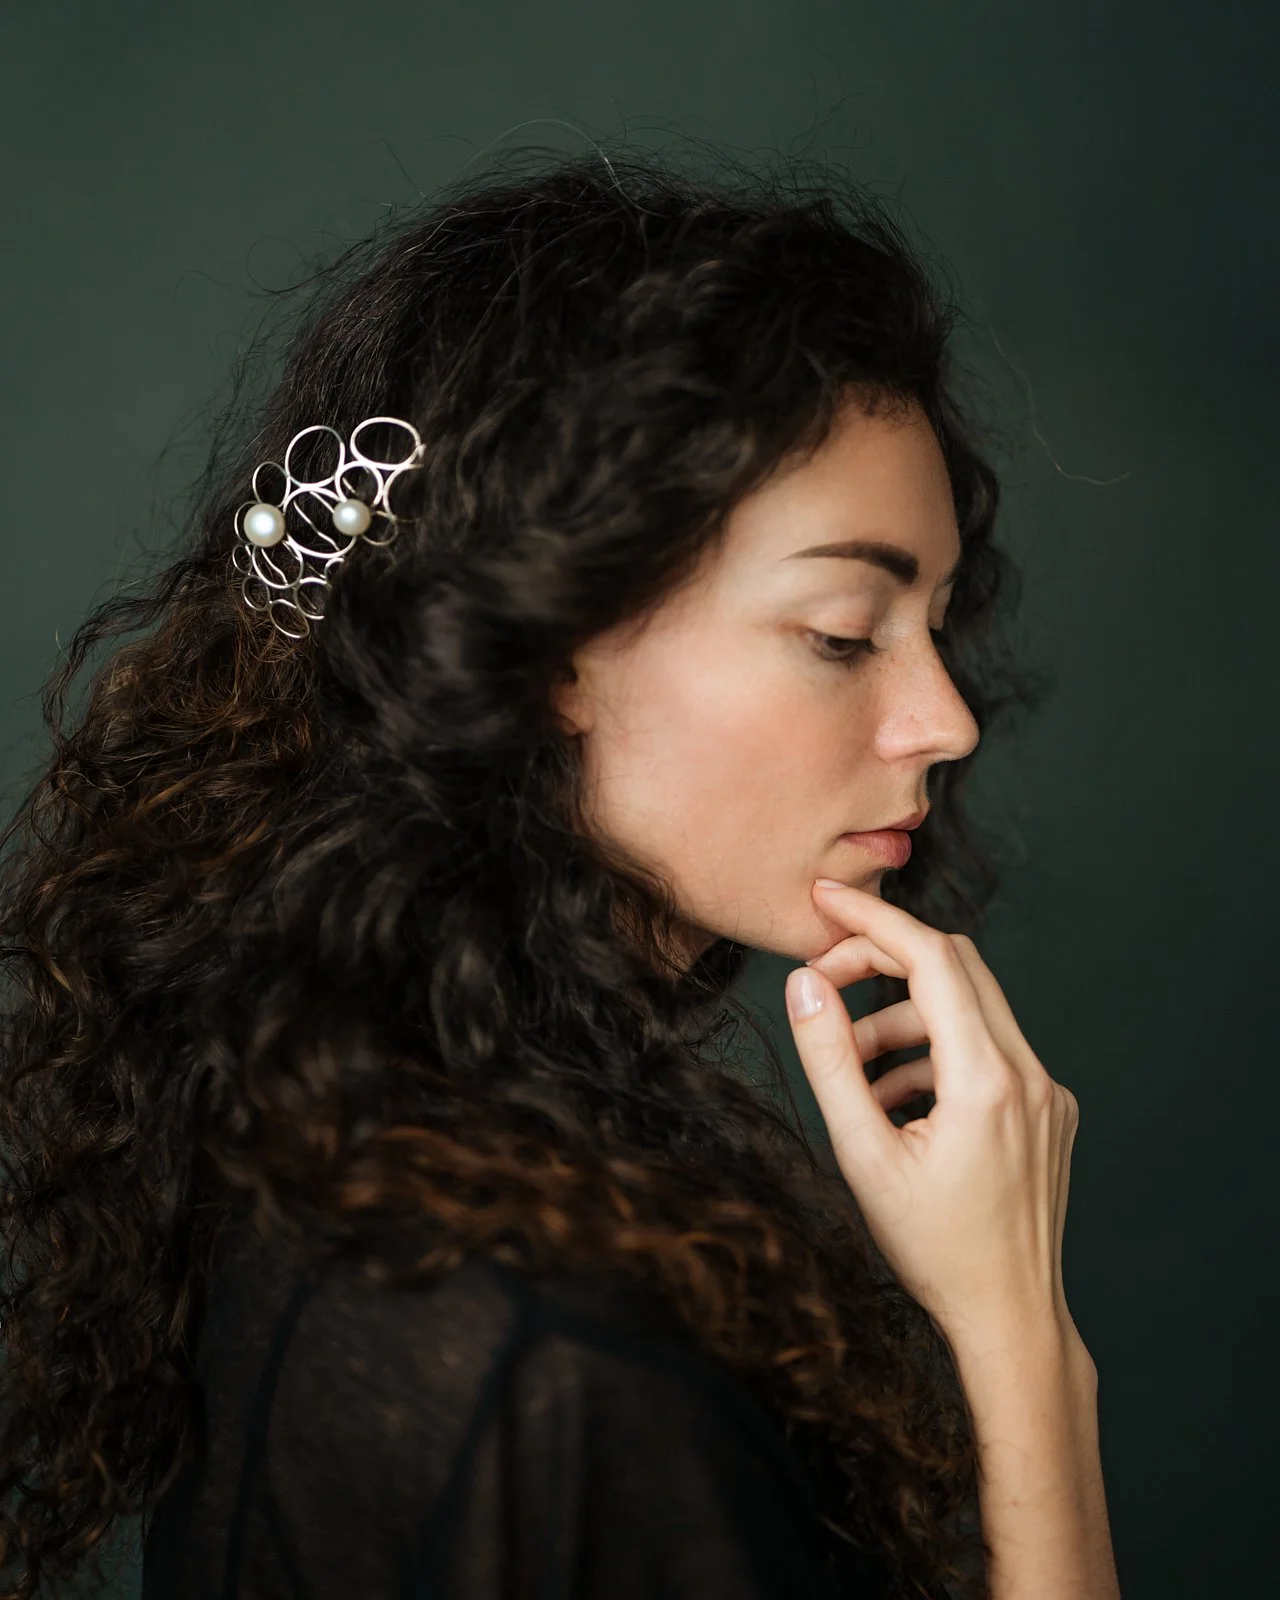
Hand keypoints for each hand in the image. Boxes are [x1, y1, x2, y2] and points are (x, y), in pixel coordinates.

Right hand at [785, 880, 1081, 1343]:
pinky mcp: (1049, 1111)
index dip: (874, 920)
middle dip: (884, 959)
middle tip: (822, 977)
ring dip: (902, 1015)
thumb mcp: (862, 1156)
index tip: (825, 900)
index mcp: (986, 1080)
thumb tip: (804, 986)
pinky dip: (935, 1052)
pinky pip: (988, 1050)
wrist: (1010, 1319)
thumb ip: (829, 1062)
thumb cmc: (934, 1249)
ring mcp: (1047, 1092)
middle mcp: (1029, 1074)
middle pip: (956, 967)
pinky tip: (894, 1102)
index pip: (932, 958)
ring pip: (971, 1008)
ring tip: (852, 1070)